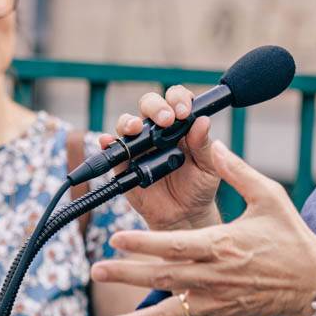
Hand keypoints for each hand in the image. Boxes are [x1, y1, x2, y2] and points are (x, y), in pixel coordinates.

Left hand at [92, 141, 315, 315]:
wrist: (314, 284)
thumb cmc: (292, 237)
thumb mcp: (270, 196)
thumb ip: (237, 171)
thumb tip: (212, 143)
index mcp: (223, 245)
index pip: (174, 246)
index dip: (142, 244)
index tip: (115, 239)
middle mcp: (216, 277)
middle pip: (162, 277)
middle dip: (126, 275)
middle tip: (96, 270)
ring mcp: (217, 302)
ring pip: (169, 313)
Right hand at [100, 85, 221, 231]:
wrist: (184, 216)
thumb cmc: (199, 188)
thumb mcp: (208, 167)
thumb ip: (204, 145)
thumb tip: (202, 121)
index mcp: (180, 126)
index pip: (176, 100)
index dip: (178, 99)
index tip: (184, 112)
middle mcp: (158, 131)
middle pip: (150, 104)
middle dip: (156, 107)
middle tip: (167, 120)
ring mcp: (139, 146)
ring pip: (128, 123)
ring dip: (129, 121)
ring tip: (135, 128)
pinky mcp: (124, 164)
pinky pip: (113, 149)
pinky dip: (107, 142)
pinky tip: (108, 140)